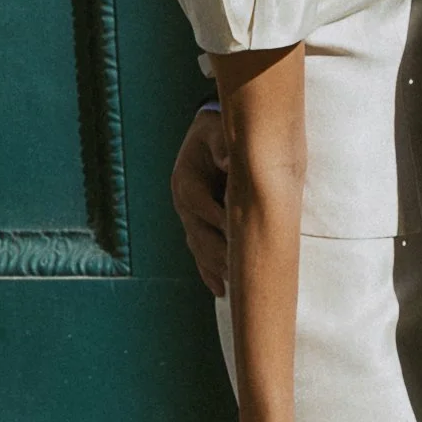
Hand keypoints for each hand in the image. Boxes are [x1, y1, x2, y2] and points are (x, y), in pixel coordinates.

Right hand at [171, 105, 230, 296]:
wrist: (208, 135)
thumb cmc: (215, 134)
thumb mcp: (216, 132)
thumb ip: (221, 146)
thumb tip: (228, 160)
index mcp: (185, 181)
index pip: (199, 204)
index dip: (218, 219)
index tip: (238, 234)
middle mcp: (183, 204)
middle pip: (198, 234)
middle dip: (218, 252)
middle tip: (238, 270)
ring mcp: (189, 219)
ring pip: (199, 248)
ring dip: (215, 267)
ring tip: (232, 284)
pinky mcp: (197, 227)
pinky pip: (200, 254)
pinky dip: (209, 272)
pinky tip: (221, 289)